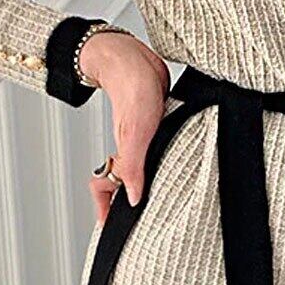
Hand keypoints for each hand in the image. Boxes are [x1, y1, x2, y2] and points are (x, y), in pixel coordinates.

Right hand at [79, 30, 169, 207]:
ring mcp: (145, 137)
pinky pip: (158, 149)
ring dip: (151, 180)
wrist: (137, 58)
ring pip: (144, 167)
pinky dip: (163, 158)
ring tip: (162, 198)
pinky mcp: (158, 125)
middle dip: (131, 201)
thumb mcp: (136, 133)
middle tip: (144, 218)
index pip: (108, 188)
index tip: (111, 226)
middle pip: (125, 183)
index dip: (107, 209)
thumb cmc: (133, 88)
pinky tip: (177, 162)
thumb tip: (133, 198)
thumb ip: (133, 165)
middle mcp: (133, 148)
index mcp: (124, 153)